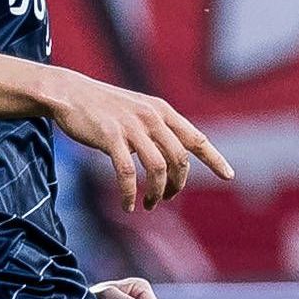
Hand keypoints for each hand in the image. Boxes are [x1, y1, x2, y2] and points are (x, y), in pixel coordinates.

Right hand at [46, 69, 233, 212]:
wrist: (69, 92)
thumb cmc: (105, 107)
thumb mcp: (139, 112)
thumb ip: (158, 130)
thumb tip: (174, 160)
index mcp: (163, 111)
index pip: (197, 138)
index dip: (215, 159)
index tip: (229, 176)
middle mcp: (152, 117)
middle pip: (179, 159)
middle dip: (178, 185)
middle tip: (168, 199)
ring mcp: (132, 126)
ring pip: (158, 169)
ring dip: (157, 193)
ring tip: (150, 204)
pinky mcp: (110, 137)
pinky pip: (127, 173)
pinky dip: (130, 193)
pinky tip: (128, 205)